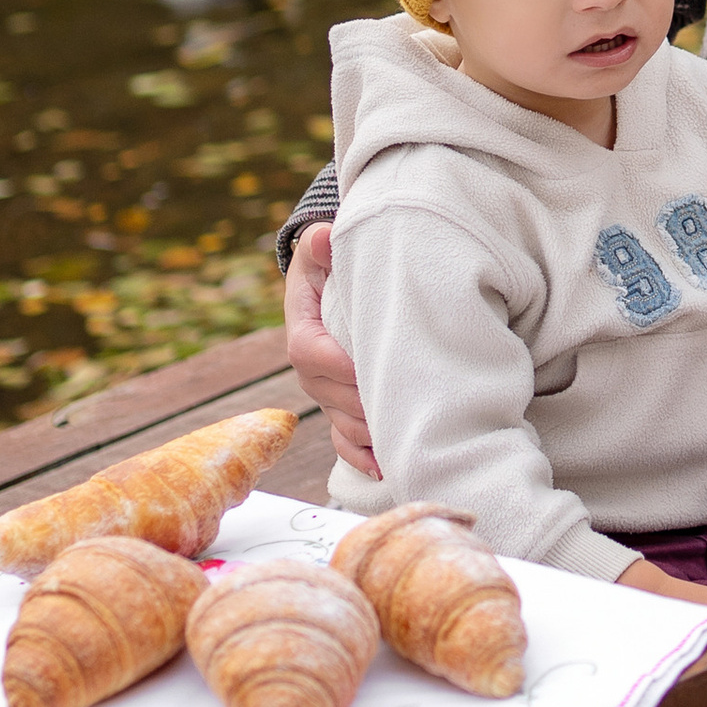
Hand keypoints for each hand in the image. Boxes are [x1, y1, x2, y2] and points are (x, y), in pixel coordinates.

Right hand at [283, 225, 378, 483]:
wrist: (332, 286)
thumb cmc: (332, 266)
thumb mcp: (323, 250)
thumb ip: (321, 246)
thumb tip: (321, 236)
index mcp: (303, 329)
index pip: (310, 352)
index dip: (337, 365)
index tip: (366, 370)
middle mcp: (310, 369)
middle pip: (330, 396)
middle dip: (364, 404)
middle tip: (403, 408)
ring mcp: (326, 393)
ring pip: (342, 422)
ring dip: (369, 434)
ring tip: (403, 438)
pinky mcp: (342, 408)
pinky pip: (346, 441)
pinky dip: (363, 457)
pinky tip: (386, 469)